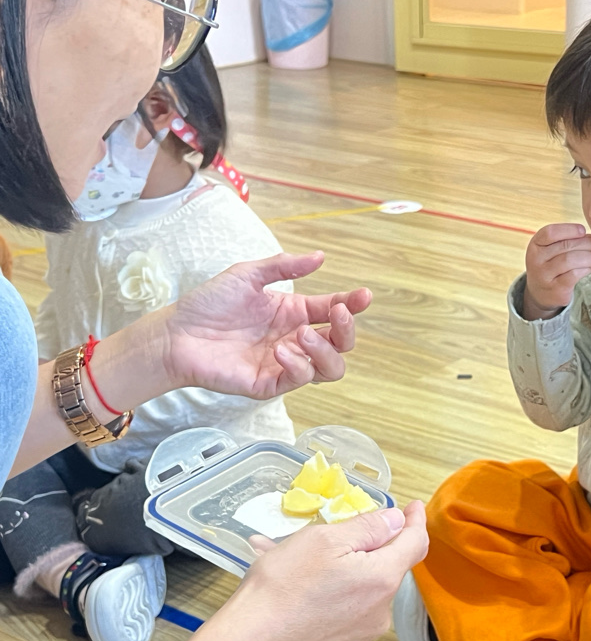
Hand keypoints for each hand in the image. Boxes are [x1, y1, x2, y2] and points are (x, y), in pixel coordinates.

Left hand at [161, 252, 371, 397]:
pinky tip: (281, 350)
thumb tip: (320, 257)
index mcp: (294, 313)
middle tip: (338, 313)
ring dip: (326, 351)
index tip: (363, 295)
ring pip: (330, 369)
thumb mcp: (248, 275)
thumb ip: (284, 266)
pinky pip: (299, 380)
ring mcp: (284, 363)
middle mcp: (294, 339)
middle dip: (347, 329)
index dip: (352, 304)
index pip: (333, 311)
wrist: (177, 333)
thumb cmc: (208, 304)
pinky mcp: (270, 383)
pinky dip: (298, 366)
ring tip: (303, 336)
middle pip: (341, 343)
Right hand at [227, 501, 429, 640]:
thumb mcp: (325, 539)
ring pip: (364, 587)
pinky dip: (332, 591)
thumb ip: (369, 527)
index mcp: (382, 579)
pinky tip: (300, 584)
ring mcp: (363, 632)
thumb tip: (397, 520)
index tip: (412, 507)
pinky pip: (348, 608)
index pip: (415, 543)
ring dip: (344, 568)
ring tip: (301, 558)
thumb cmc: (284, 585)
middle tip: (335, 533)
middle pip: (388, 566)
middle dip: (368, 546)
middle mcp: (381, 610)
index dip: (415, 521)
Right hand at [523, 223, 590, 319]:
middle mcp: (536, 260)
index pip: (551, 232)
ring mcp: (544, 275)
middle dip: (586, 244)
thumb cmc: (552, 266)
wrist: (542, 293)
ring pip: (570, 259)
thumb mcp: (552, 250)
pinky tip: (589, 269)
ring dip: (589, 258)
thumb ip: (568, 240)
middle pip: (565, 245)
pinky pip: (574, 274)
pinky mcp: (555, 289)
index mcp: (535, 245)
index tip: (583, 231)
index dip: (570, 229)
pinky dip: (586, 269)